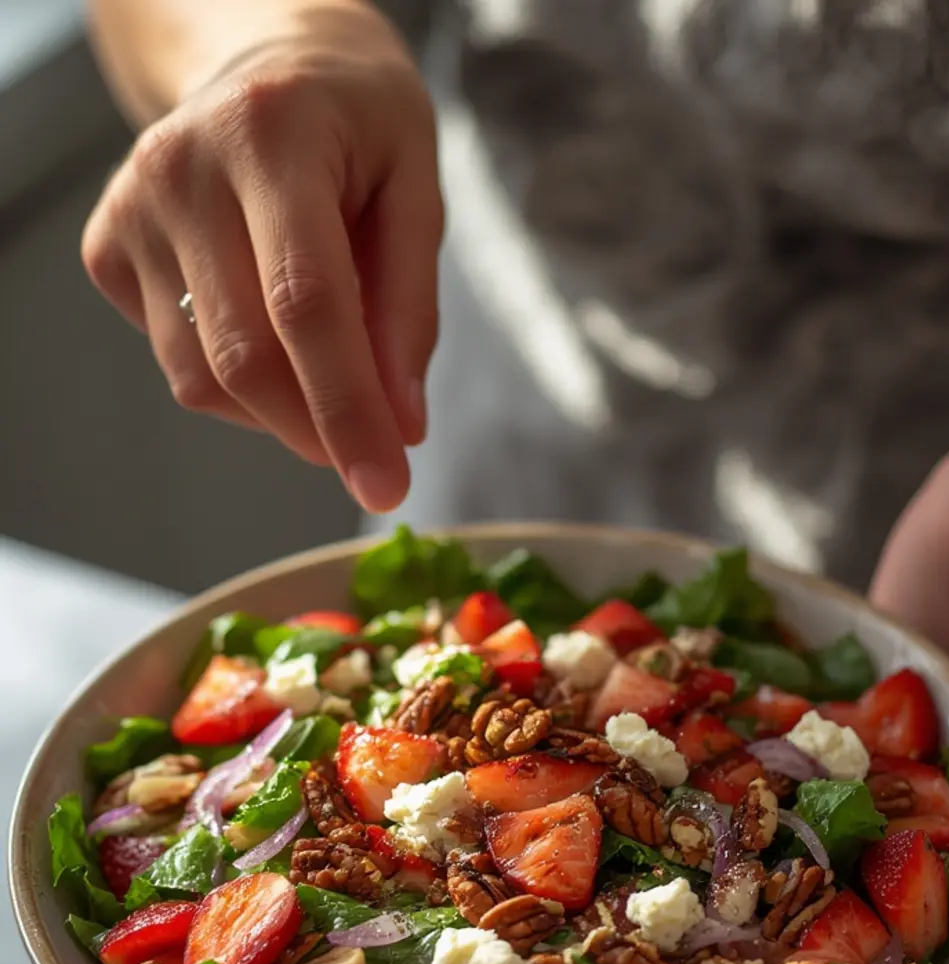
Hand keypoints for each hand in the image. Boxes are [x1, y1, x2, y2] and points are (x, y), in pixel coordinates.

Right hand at [82, 5, 442, 510]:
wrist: (268, 68)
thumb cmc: (356, 128)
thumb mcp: (416, 189)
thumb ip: (410, 308)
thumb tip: (401, 426)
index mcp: (270, 135)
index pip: (306, 304)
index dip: (347, 409)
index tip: (387, 485)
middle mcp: (181, 169)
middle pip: (245, 356)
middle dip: (318, 434)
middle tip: (375, 462)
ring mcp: (130, 211)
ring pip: (204, 380)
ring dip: (283, 416)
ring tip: (332, 377)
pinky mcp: (107, 251)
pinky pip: (179, 368)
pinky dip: (240, 389)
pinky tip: (273, 336)